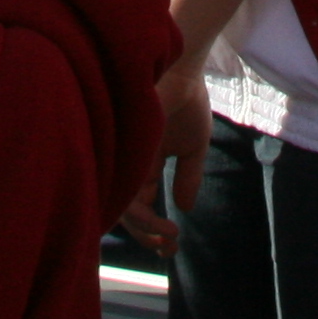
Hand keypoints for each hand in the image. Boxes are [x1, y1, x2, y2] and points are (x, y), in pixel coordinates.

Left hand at [120, 58, 209, 255]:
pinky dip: (143, 216)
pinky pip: (124, 195)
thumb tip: (185, 209)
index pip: (139, 205)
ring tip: (170, 237)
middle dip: (148, 236)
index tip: (174, 243)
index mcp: (143, 162)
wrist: (181, 70)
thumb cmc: (188, 99)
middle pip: (127, 213)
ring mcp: (125, 159)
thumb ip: (189, 176)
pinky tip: (165, 223)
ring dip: (147, 231)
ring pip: (123, 209)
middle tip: (170, 248)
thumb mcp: (193, 146)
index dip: (153, 228)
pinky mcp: (124, 155)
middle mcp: (129, 164)